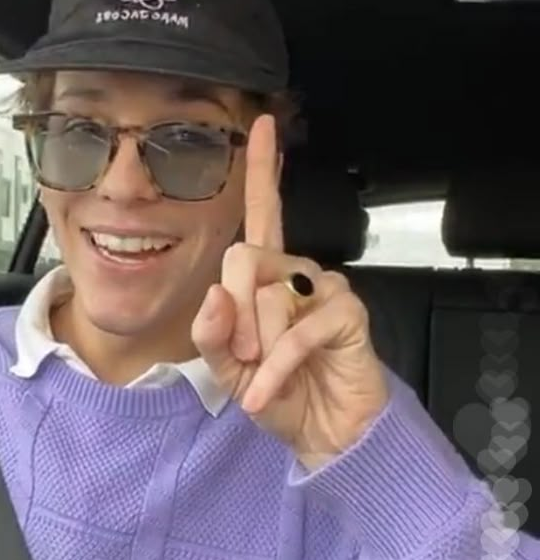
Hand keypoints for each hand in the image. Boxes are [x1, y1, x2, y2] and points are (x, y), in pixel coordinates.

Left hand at [191, 114, 388, 470]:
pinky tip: (270, 392)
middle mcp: (296, 271)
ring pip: (265, 297)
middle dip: (232, 317)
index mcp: (268, 276)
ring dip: (256, 350)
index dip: (264, 168)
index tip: (263, 124)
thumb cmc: (280, 394)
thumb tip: (216, 295)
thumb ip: (213, 333)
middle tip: (245, 358)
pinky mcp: (347, 311)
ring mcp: (325, 287)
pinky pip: (296, 330)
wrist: (325, 435)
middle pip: (242, 258)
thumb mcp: (229, 369)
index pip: (264, 212)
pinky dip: (276, 369)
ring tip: (267, 374)